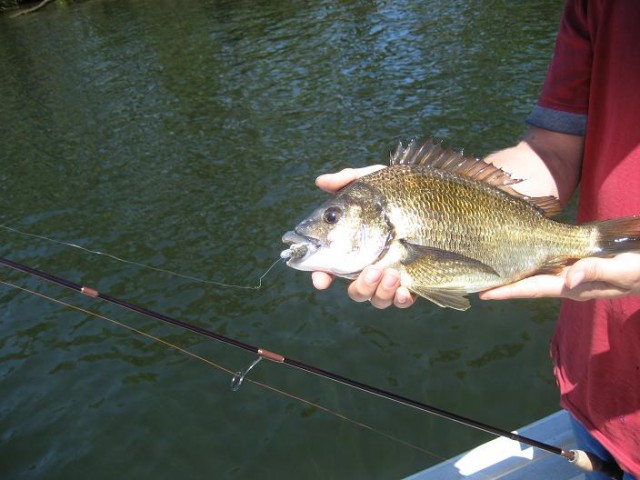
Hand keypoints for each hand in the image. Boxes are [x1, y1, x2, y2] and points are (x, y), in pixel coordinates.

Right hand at [311, 166, 416, 308]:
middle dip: (361, 286)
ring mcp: (390, 276)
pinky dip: (401, 299)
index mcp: (353, 246)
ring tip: (393, 274)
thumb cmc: (401, 189)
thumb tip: (320, 181)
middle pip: (355, 290)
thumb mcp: (375, 181)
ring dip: (381, 292)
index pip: (330, 267)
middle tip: (372, 270)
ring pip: (377, 298)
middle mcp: (369, 265)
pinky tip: (406, 291)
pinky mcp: (414, 282)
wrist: (440, 196)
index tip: (321, 280)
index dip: (321, 276)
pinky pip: (403, 300)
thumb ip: (347, 181)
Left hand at [479, 252, 639, 301]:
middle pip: (527, 281)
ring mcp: (572, 271)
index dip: (507, 291)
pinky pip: (547, 260)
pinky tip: (516, 253)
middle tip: (472, 279)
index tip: (482, 294)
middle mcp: (567, 280)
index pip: (533, 289)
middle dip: (502, 282)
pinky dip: (529, 257)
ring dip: (512, 269)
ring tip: (486, 266)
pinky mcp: (577, 260)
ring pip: (535, 271)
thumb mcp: (624, 270)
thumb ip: (598, 272)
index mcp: (574, 286)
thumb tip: (569, 278)